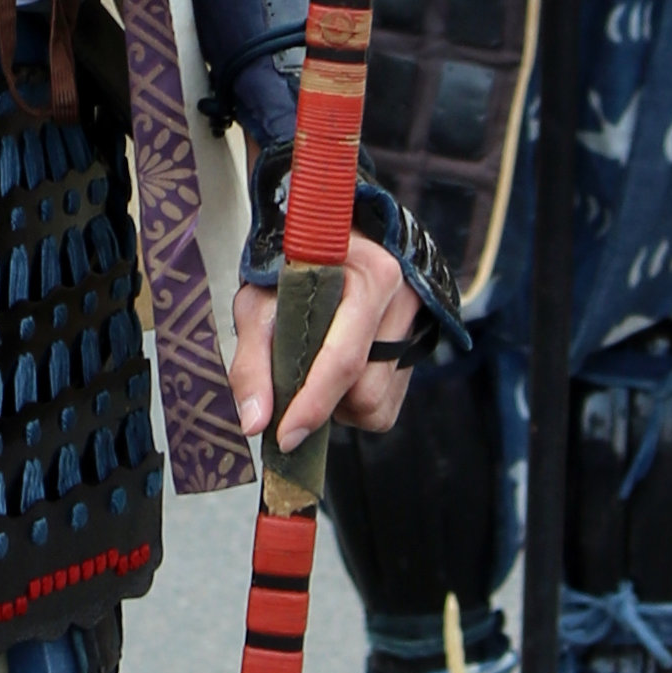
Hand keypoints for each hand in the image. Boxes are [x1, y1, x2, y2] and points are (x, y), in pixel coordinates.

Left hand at [226, 234, 416, 453]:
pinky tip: (339, 374)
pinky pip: (389, 405)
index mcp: (370, 277)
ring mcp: (416, 323)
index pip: (344, 359)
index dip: (313, 403)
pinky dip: (359, 404)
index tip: (285, 436)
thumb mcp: (259, 302)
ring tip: (317, 371)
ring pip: (380, 405)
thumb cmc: (290, 265)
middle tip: (294, 384)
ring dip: (342, 406)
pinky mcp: (418, 345)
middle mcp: (402, 299)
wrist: (327, 236)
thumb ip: (253, 363)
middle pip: (366, 392)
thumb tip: (255, 423)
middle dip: (326, 403)